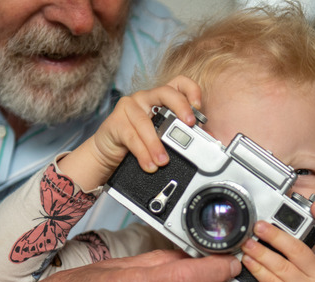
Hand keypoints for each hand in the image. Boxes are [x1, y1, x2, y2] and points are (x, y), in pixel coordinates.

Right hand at [58, 75, 201, 189]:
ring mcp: (129, 107)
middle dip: (180, 107)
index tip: (198, 107)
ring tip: (164, 161)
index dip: (191, 90)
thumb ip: (181, 135)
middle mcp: (145, 98)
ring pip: (146, 122)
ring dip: (156, 144)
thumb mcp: (162, 138)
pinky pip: (132, 137)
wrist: (108, 153)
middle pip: (165, 92)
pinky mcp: (115, 122)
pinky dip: (142, 153)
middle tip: (189, 125)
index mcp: (160, 99)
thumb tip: (206, 139)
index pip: (178, 83)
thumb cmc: (138, 143)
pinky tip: (149, 165)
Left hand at [241, 202, 314, 281]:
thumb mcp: (304, 269)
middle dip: (276, 235)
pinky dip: (257, 269)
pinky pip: (271, 281)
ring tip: (247, 243)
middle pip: (298, 250)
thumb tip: (274, 224)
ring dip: (261, 252)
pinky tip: (248, 261)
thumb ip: (296, 249)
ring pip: (281, 266)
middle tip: (259, 226)